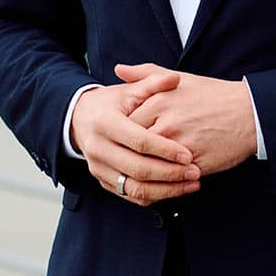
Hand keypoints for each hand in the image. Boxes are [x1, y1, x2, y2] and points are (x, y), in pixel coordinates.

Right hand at [71, 67, 201, 206]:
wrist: (80, 118)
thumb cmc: (112, 103)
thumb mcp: (129, 90)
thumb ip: (153, 83)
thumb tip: (175, 79)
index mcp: (105, 123)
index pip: (138, 141)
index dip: (165, 149)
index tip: (188, 155)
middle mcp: (98, 148)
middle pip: (137, 168)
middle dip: (169, 173)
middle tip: (195, 172)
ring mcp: (98, 167)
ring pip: (133, 187)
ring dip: (165, 190)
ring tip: (191, 184)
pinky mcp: (102, 180)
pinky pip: (129, 195)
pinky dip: (153, 196)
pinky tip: (175, 190)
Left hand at [119, 63, 259, 174]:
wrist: (250, 112)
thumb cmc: (214, 95)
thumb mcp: (180, 78)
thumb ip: (146, 74)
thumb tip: (118, 69)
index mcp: (158, 103)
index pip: (124, 125)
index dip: (121, 134)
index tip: (121, 138)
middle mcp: (166, 124)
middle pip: (133, 148)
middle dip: (128, 155)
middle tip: (125, 159)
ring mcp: (180, 146)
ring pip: (149, 166)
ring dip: (144, 172)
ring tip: (141, 172)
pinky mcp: (194, 165)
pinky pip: (170, 179)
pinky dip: (163, 183)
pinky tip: (161, 181)